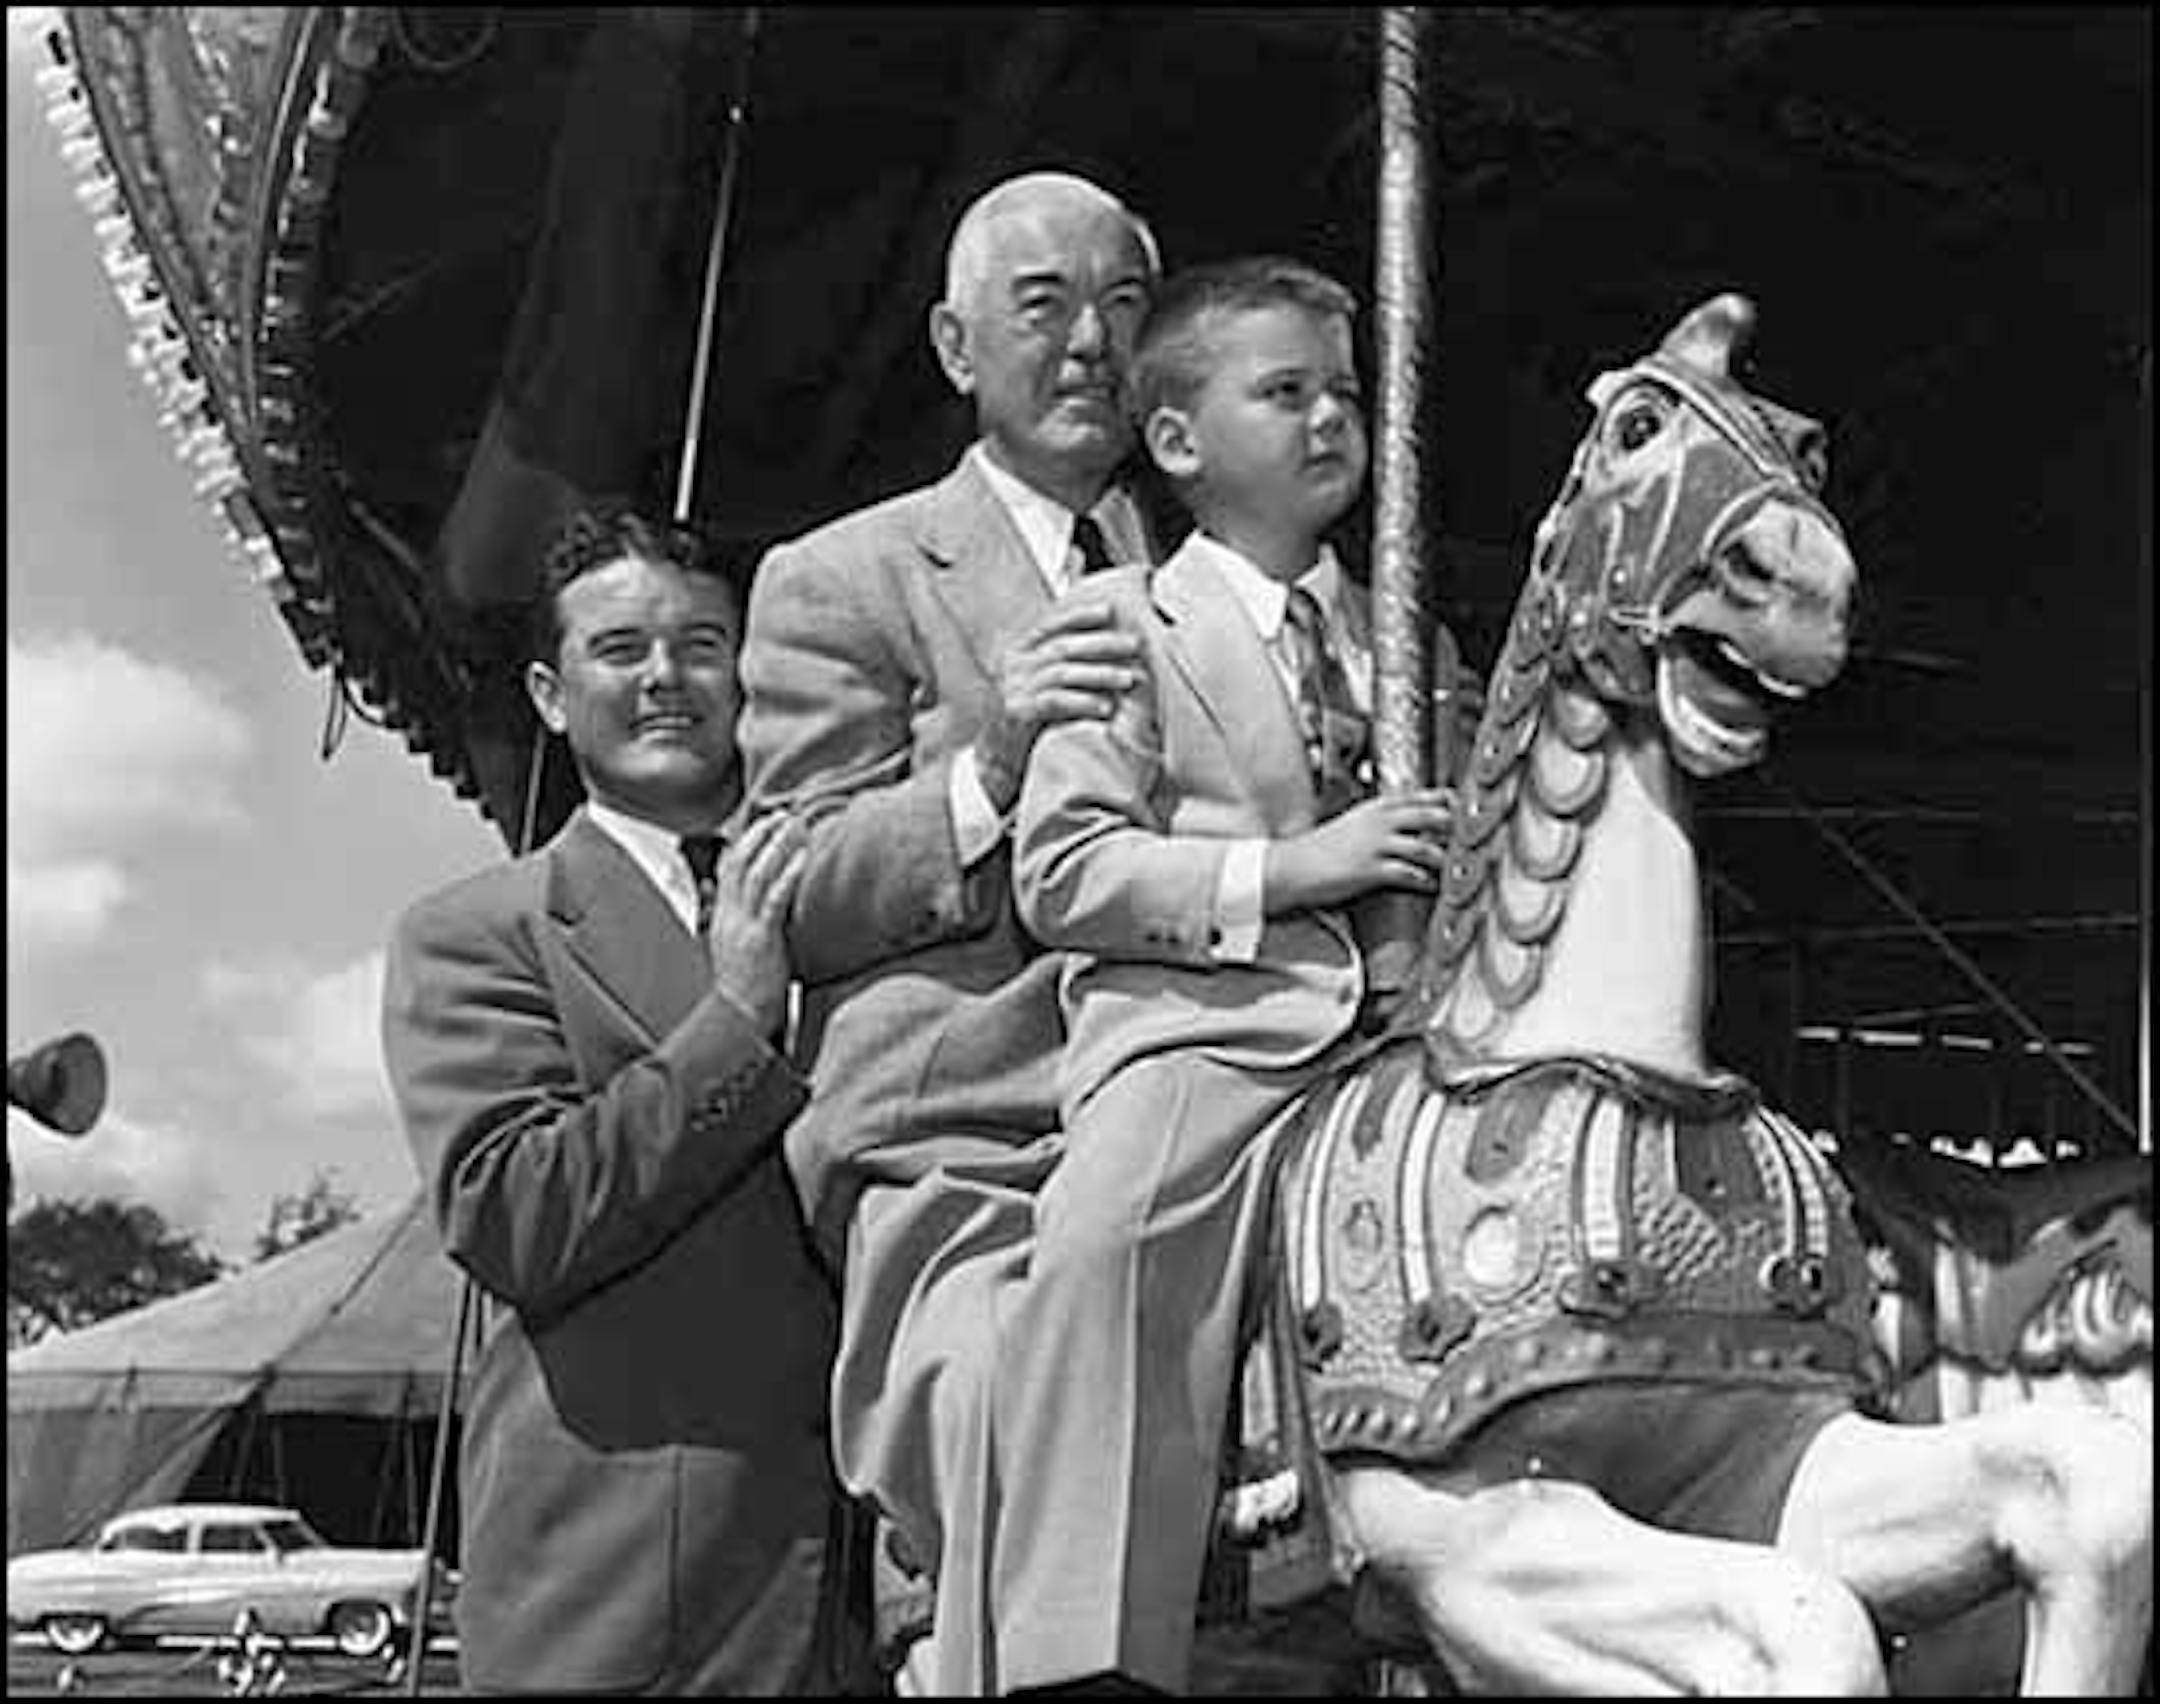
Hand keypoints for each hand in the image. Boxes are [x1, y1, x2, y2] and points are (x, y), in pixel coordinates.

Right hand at [706, 811, 807, 1035]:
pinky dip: (787, 876)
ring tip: (794, 825)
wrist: (741, 1018)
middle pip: (740, 861)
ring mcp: (743, 926)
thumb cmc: (747, 986)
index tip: (766, 822)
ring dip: (775, 845)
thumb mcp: (740, 947)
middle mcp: (729, 916)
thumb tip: (762, 901)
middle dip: (760, 834)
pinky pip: (774, 901)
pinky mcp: (761, 940)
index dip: (747, 841)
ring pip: (755, 874)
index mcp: (723, 916)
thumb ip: (747, 921)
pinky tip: (803, 859)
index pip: (729, 866)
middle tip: (783, 815)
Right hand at [976, 598, 1142, 811]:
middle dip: (1103, 644)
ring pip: (1063, 673)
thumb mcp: (1037, 683)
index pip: (1050, 625)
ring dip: (1100, 674)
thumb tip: (1106, 646)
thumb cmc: (1027, 716)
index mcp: (1018, 651)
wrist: (995, 756)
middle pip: (1064, 647)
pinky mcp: (1018, 713)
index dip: (1079, 616)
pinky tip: (1106, 708)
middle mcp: (1015, 666)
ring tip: (1128, 679)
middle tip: (1134, 645)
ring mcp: (1015, 689)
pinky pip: (1056, 702)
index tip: (1109, 611)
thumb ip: (1060, 664)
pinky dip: (1084, 702)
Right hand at [1264, 789, 1454, 914]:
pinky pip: (1408, 875)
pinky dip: (1425, 881)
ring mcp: (1376, 845)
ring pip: (1425, 847)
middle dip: (1456, 829)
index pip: (1424, 797)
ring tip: (1460, 869)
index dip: (1450, 803)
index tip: (1468, 812)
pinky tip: (1434, 887)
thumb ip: (1385, 820)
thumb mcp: (1356, 824)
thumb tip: (1415, 827)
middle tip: (1475, 840)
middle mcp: (1380, 822)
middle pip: (1432, 816)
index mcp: (1378, 807)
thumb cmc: (1324, 848)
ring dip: (1445, 860)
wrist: (1292, 867)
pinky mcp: (1370, 870)